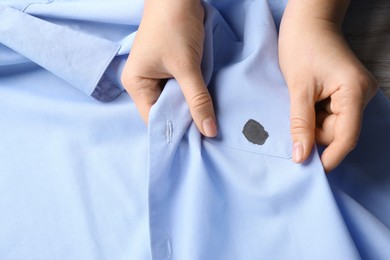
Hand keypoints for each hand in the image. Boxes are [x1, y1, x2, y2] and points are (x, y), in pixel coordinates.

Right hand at [121, 0, 216, 136]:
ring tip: (207, 123)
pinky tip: (205, 104)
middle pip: (164, 112)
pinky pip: (181, 89)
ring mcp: (156, 76)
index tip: (195, 143)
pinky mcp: (170, 69)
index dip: (174, 131)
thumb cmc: (175, 27)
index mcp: (137, 84)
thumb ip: (198, 100)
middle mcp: (143, 83)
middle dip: (184, 121)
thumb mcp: (187, 66)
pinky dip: (192, 95)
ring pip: (174, 101)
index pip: (154, 118)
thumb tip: (209, 131)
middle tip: (206, 135)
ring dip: (190, 108)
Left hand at [279, 3, 377, 171]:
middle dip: (313, 134)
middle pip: (337, 132)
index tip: (310, 171)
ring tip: (297, 106)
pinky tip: (302, 105)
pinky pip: (329, 115)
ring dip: (311, 125)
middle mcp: (361, 94)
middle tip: (290, 127)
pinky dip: (313, 117)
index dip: (329, 157)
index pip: (346, 136)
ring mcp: (354, 94)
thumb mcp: (298, 88)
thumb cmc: (302, 46)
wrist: (307, 22)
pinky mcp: (344, 93)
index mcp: (354, 91)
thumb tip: (301, 157)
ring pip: (331, 126)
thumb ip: (300, 123)